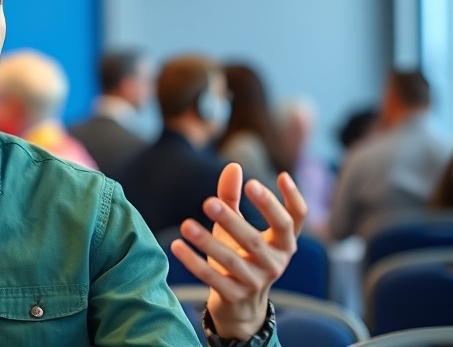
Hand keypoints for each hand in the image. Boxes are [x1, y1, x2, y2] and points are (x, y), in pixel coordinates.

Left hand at [170, 163, 306, 339]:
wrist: (240, 305)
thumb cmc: (240, 255)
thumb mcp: (237, 227)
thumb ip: (233, 199)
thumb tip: (233, 166)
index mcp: (283, 243)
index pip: (295, 220)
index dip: (292, 198)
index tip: (280, 175)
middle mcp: (275, 263)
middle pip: (254, 239)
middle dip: (231, 220)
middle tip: (208, 202)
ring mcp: (256, 282)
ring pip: (231, 260)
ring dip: (206, 242)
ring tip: (185, 224)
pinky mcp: (235, 296)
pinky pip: (212, 278)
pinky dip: (193, 262)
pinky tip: (177, 245)